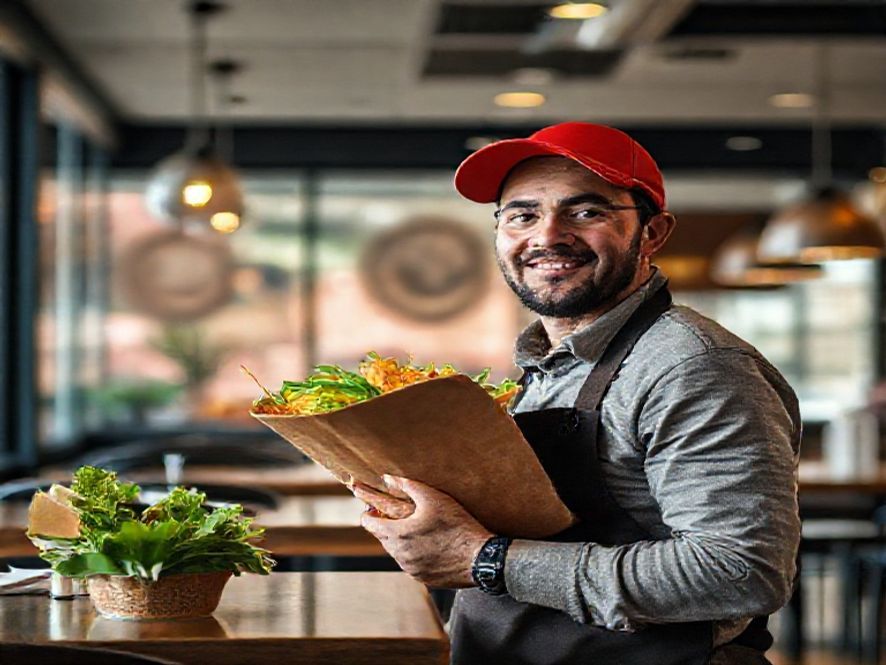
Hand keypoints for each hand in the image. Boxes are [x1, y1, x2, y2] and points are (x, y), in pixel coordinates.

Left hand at [359, 475, 493, 587]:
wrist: (479, 557)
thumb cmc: (457, 525)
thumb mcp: (433, 498)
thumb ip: (407, 485)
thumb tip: (388, 478)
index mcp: (398, 534)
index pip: (369, 524)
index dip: (369, 513)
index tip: (372, 507)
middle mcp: (400, 555)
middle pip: (382, 537)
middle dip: (385, 525)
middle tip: (394, 515)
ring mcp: (410, 569)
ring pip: (396, 552)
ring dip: (400, 540)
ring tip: (415, 529)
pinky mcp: (423, 578)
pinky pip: (410, 563)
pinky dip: (414, 553)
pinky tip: (428, 544)